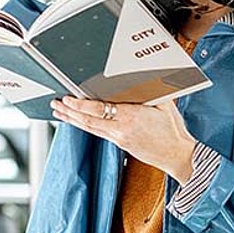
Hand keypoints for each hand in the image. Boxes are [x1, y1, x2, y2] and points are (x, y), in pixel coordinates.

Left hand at [51, 97, 197, 183]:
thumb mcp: (166, 105)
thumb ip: (152, 90)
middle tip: (56, 103)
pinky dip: (84, 126)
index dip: (80, 105)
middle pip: (88, 121)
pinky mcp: (120, 144)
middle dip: (69, 112)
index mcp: (131, 117)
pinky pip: (97, 133)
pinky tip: (77, 122)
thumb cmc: (173, 132)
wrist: (178, 156)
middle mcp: (121, 130)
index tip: (69, 98)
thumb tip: (145, 75)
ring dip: (72, 120)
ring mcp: (119, 139)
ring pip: (90, 129)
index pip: (98, 110)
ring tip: (59, 112)